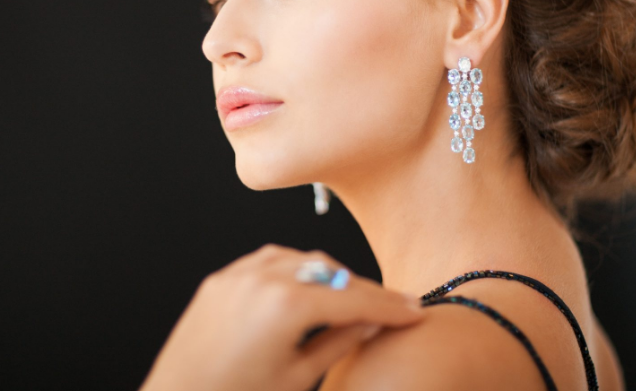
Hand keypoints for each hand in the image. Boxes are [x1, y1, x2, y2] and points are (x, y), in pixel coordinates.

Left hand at [139, 243, 425, 390]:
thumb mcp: (297, 377)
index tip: (414, 311)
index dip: (390, 306)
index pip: (353, 299)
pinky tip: (307, 288)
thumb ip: (340, 343)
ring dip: (329, 275)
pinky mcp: (220, 280)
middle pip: (330, 271)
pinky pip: (267, 262)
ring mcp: (237, 275)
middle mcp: (261, 279)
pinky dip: (294, 270)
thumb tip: (372, 324)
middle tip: (389, 307)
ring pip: (299, 259)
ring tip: (350, 299)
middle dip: (361, 288)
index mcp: (285, 307)